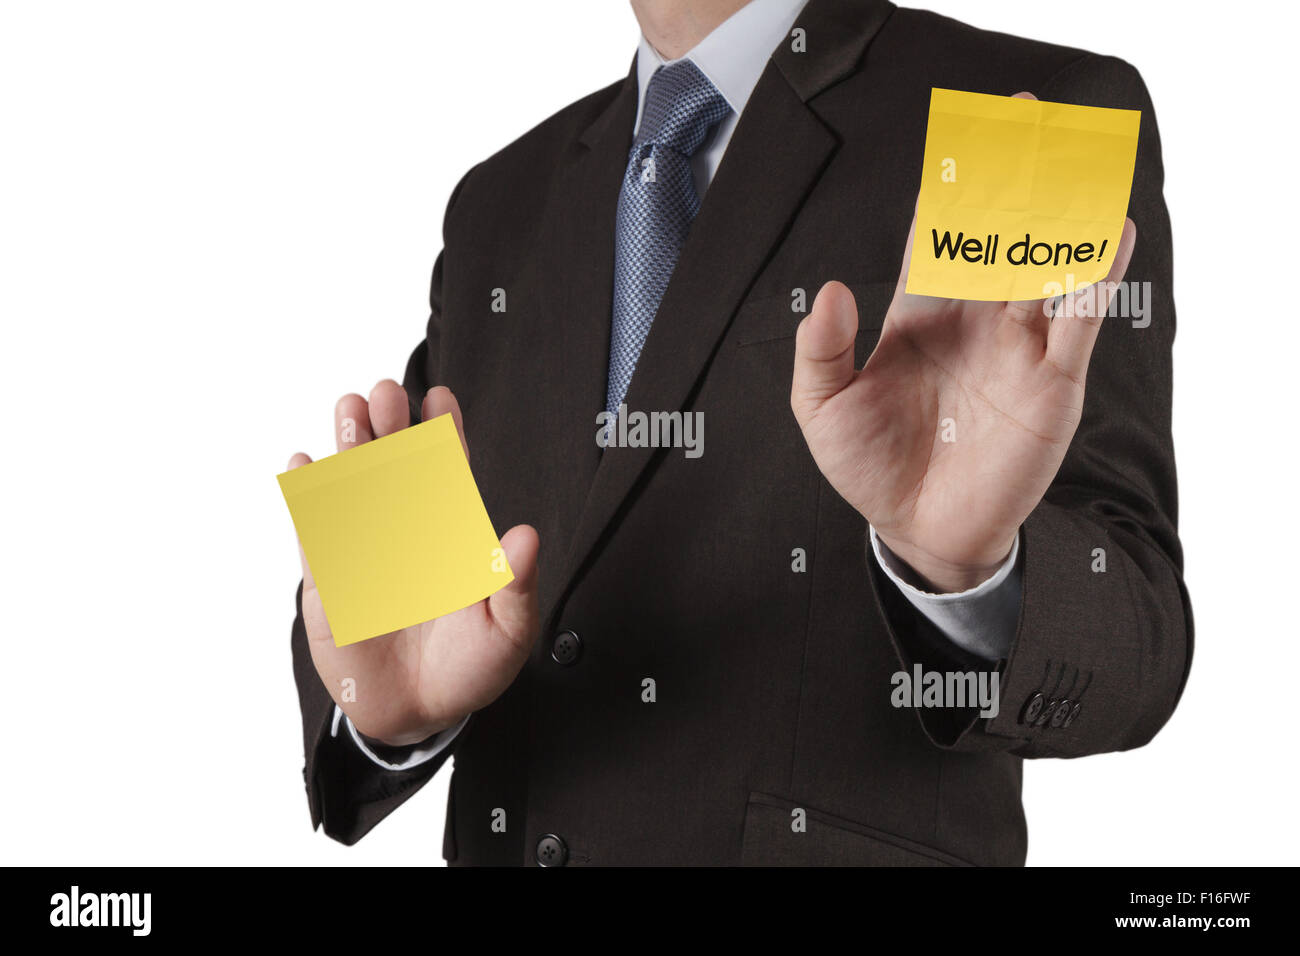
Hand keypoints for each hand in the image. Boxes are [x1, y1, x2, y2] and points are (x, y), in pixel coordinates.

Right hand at [288, 381, 539, 745]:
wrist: (420, 713)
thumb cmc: (470, 668)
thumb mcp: (507, 631)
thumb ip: (515, 584)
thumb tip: (525, 536)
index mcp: (450, 537)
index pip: (447, 475)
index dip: (443, 435)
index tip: (440, 397)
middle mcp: (406, 534)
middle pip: (396, 469)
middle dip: (391, 428)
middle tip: (387, 392)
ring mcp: (364, 553)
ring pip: (353, 489)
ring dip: (350, 448)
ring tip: (350, 410)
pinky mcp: (329, 582)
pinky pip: (315, 533)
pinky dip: (307, 497)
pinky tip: (303, 463)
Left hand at [791, 124, 1135, 592]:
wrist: (918, 529)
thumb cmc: (871, 465)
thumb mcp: (823, 408)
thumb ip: (820, 350)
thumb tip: (829, 289)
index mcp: (919, 314)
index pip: (934, 235)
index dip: (945, 187)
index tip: (955, 138)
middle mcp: (973, 318)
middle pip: (996, 232)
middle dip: (1008, 176)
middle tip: (1019, 116)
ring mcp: (1015, 346)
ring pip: (1041, 262)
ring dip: (1054, 209)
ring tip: (1066, 152)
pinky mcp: (1050, 382)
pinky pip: (1079, 321)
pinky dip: (1095, 278)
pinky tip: (1107, 233)